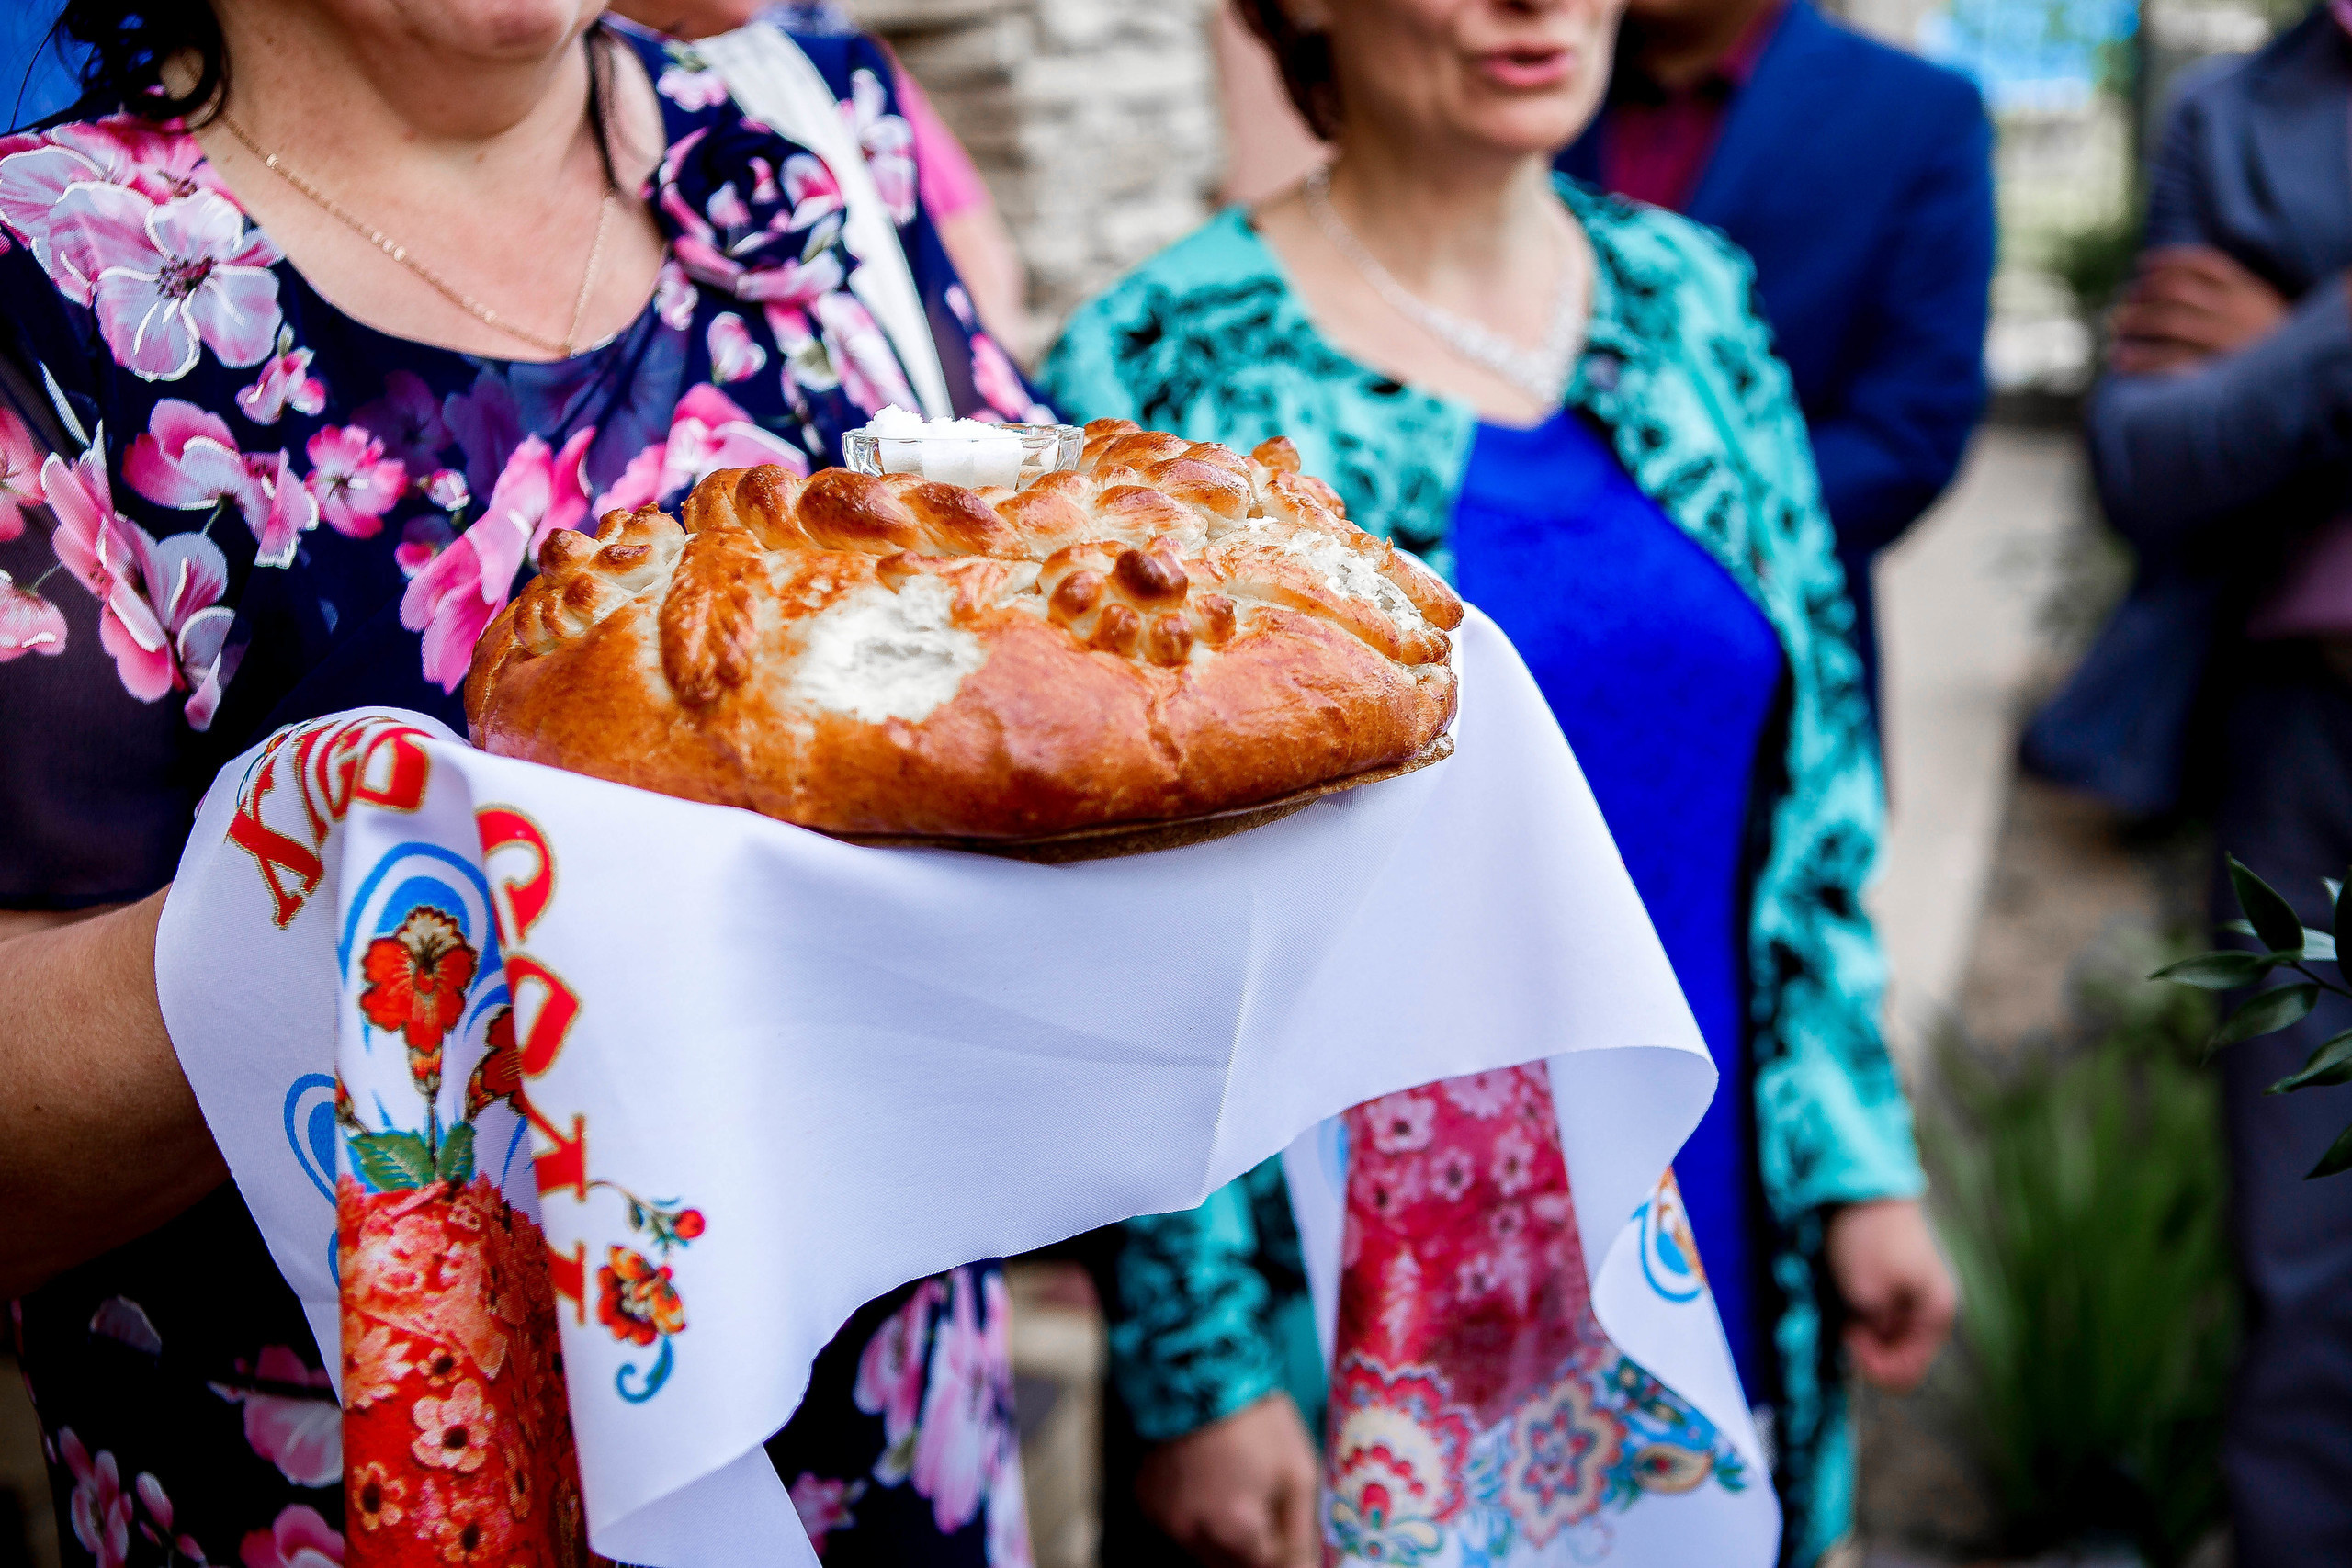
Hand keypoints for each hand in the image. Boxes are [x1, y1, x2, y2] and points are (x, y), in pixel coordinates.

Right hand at [1135, 1392, 1321, 1567]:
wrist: (1202, 1370)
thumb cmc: (1259, 1419)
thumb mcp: (1298, 1472)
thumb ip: (1301, 1532)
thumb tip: (1307, 1566)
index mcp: (1234, 1529)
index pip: (1266, 1567)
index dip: (1281, 1549)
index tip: (1285, 1527)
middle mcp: (1191, 1532)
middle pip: (1230, 1565)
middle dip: (1252, 1547)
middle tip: (1262, 1505)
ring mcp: (1163, 1516)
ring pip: (1199, 1549)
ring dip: (1221, 1534)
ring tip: (1233, 1486)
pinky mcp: (1146, 1498)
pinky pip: (1175, 1523)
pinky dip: (1192, 1513)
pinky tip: (1205, 1479)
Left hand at [1825, 1198, 1955, 1393]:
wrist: (1865, 1185)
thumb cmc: (1867, 1239)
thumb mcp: (1866, 1295)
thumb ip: (1875, 1332)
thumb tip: (1878, 1345)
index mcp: (1936, 1314)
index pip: (1907, 1372)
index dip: (1873, 1366)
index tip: (1849, 1335)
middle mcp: (1933, 1308)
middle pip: (1900, 1355)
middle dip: (1870, 1350)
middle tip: (1845, 1323)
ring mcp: (1916, 1293)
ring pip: (1889, 1335)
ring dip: (1865, 1332)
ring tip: (1846, 1306)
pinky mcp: (1897, 1280)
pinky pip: (1883, 1314)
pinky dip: (1864, 1314)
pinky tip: (1849, 1295)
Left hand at [2109, 244, 2289, 374]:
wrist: (2300, 382)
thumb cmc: (2272, 343)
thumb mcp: (2262, 307)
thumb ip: (2233, 291)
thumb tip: (2178, 278)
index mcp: (2248, 292)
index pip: (2203, 263)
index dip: (2167, 260)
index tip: (2140, 265)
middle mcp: (2237, 311)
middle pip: (2177, 291)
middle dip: (2142, 294)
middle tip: (2122, 306)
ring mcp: (2227, 340)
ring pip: (2171, 321)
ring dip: (2136, 323)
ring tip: (2116, 331)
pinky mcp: (2217, 372)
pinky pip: (2172, 361)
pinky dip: (2142, 360)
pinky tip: (2122, 361)